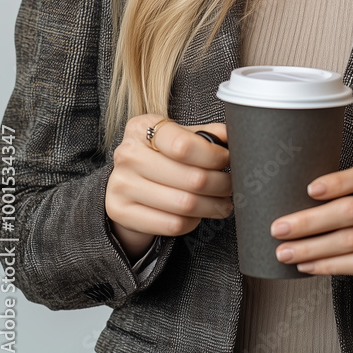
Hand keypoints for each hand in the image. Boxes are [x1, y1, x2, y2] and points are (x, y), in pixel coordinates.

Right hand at [105, 115, 232, 260]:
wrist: (126, 182)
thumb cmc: (159, 155)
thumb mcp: (176, 136)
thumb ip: (204, 134)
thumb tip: (231, 137)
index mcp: (141, 128)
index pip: (183, 145)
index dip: (213, 156)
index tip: (227, 160)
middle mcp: (127, 154)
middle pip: (190, 178)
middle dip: (220, 184)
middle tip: (231, 186)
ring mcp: (120, 185)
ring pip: (184, 205)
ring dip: (212, 206)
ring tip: (223, 203)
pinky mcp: (120, 212)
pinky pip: (172, 225)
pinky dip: (193, 222)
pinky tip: (198, 214)